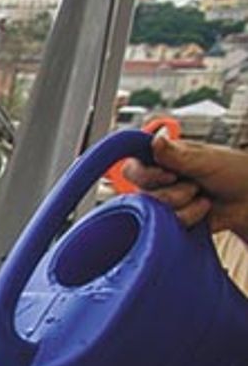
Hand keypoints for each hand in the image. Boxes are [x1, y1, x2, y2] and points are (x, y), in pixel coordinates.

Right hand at [123, 135, 247, 240]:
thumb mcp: (205, 160)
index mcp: (160, 160)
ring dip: (184, 206)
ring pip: (155, 212)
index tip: (169, 176)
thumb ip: (176, 154)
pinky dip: (189, 218)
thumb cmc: (234, 171)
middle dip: (173, 194)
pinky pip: (167, 227)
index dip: (145, 176)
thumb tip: (155, 139)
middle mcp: (157, 182)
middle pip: (143, 195)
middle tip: (195, 186)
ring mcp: (163, 203)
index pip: (132, 169)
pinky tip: (202, 210)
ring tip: (203, 198)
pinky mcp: (170, 221)